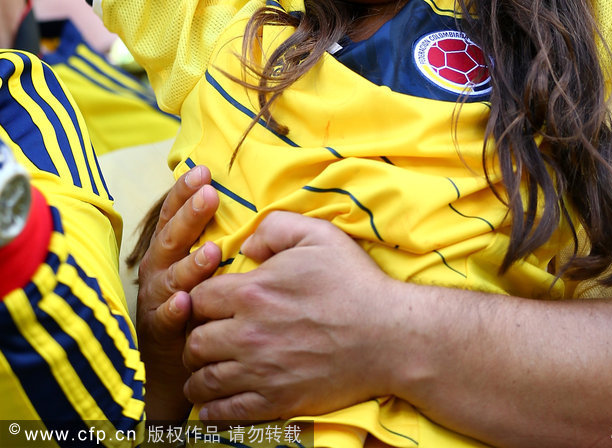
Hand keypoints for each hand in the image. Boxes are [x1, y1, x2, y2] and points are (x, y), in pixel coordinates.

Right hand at [136, 166, 220, 421]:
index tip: (204, 171)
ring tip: (210, 252)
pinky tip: (184, 302)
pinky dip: (173, 311)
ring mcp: (155, 298)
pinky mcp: (158, 331)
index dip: (185, 191)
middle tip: (210, 196)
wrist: (173, 358)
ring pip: (170, 277)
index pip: (173, 212)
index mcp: (168, 246)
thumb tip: (241, 201)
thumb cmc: (197, 297)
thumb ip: (214, 232)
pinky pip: (165, 319)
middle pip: (172, 237)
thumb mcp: (201, 261)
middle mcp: (158, 267)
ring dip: (189, 265)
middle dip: (190, 216)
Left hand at [183, 212, 401, 423]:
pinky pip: (226, 412)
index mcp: (254, 291)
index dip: (200, 298)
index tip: (208, 302)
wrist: (388, 335)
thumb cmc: (353, 282)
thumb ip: (274, 228)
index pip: (199, 298)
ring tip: (204, 369)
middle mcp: (248, 333)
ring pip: (204, 379)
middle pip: (195, 341)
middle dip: (196, 336)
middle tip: (206, 334)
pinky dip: (211, 410)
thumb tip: (245, 246)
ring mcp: (260, 371)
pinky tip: (211, 403)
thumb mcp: (318, 234)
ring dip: (198, 374)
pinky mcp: (276, 401)